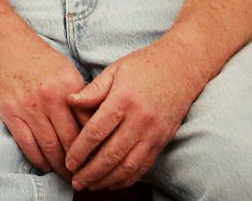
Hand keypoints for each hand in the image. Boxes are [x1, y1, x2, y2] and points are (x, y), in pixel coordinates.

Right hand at [0, 35, 86, 180]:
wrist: (5, 45)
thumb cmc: (39, 59)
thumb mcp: (67, 71)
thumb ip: (82, 95)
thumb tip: (97, 122)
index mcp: (69, 85)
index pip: (88, 123)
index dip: (95, 145)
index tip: (100, 159)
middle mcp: (51, 97)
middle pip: (71, 140)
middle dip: (80, 163)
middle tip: (86, 176)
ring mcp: (30, 107)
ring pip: (50, 147)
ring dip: (60, 167)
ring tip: (68, 177)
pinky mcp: (12, 114)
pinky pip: (28, 145)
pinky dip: (39, 160)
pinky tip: (45, 166)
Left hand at [64, 42, 204, 190]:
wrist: (182, 66)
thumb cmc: (144, 65)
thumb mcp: (115, 70)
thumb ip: (93, 90)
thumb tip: (70, 101)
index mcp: (124, 99)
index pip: (97, 131)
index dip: (80, 150)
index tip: (68, 162)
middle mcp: (140, 119)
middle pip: (111, 154)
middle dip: (91, 172)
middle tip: (75, 181)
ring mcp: (154, 132)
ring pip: (128, 165)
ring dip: (108, 180)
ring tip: (91, 185)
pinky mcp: (163, 140)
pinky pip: (144, 166)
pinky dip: (128, 178)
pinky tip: (113, 182)